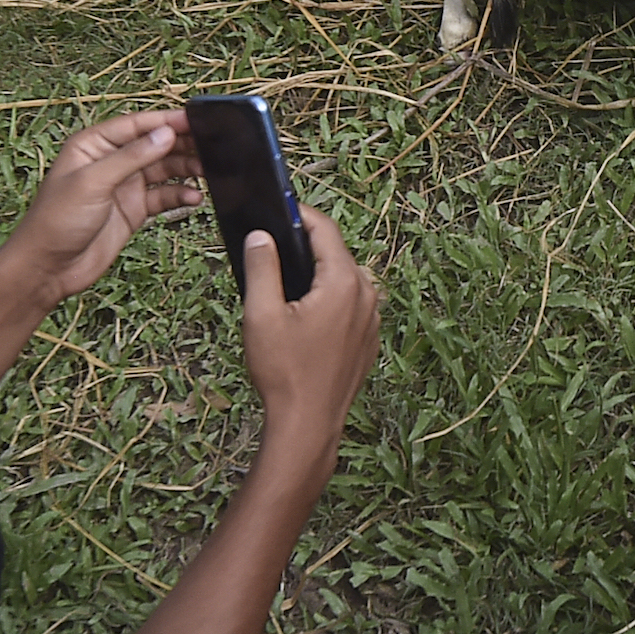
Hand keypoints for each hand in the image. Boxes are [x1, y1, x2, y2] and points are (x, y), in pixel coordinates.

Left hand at [0, 112, 203, 307]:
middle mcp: (110, 162)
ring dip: (186, 169)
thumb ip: (131, 157)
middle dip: (181, 144)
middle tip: (211, 146)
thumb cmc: (56, 221)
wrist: (48, 267)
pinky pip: (164, 196)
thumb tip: (165, 134)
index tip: (194, 121)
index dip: (165, 121)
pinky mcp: (133, 210)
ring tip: (208, 171)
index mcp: (93, 145)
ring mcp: (123, 186)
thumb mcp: (93, 182)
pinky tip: (194, 198)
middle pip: (153, 145)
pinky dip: (180, 195)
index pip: (136, 125)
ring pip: (163, 169)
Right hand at [238, 204, 379, 458]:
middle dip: (306, 246)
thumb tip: (262, 236)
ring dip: (318, 274)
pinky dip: (329, 300)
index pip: (325, 229)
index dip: (299, 214)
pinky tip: (303, 317)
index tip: (278, 208)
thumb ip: (262, 267)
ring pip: (344, 280)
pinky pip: (350, 305)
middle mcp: (367, 296)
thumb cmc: (284, 374)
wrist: (308, 425)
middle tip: (273, 248)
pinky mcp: (369, 339)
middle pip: (336, 254)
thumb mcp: (261, 315)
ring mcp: (372, 320)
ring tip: (284, 284)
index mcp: (344, 283)